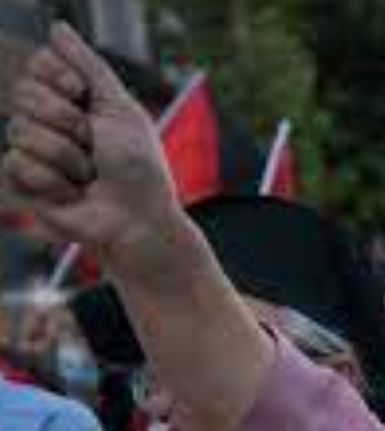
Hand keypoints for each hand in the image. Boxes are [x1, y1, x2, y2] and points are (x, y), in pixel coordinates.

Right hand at [1, 23, 184, 278]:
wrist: (137, 221)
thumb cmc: (138, 168)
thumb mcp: (121, 109)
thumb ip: (90, 67)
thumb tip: (57, 27)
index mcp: (77, 99)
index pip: (40, 65)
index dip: (59, 80)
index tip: (84, 98)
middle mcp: (53, 121)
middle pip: (25, 93)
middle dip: (67, 121)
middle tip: (94, 146)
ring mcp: (37, 151)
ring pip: (21, 130)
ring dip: (66, 155)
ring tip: (88, 176)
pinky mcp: (27, 183)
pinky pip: (17, 163)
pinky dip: (53, 180)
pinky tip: (72, 194)